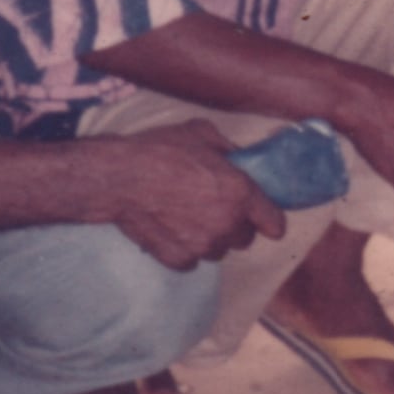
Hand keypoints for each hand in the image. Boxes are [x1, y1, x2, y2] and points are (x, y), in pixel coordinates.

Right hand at [89, 120, 284, 269]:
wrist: (119, 178)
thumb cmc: (160, 150)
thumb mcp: (203, 134)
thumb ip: (230, 151)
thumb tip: (241, 161)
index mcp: (240, 193)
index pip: (275, 223)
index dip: (270, 220)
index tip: (265, 219)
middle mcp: (226, 224)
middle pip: (245, 238)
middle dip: (235, 224)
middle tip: (215, 206)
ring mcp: (202, 246)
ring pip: (219, 250)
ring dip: (211, 237)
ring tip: (188, 215)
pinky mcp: (179, 259)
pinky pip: (193, 259)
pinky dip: (186, 247)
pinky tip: (171, 227)